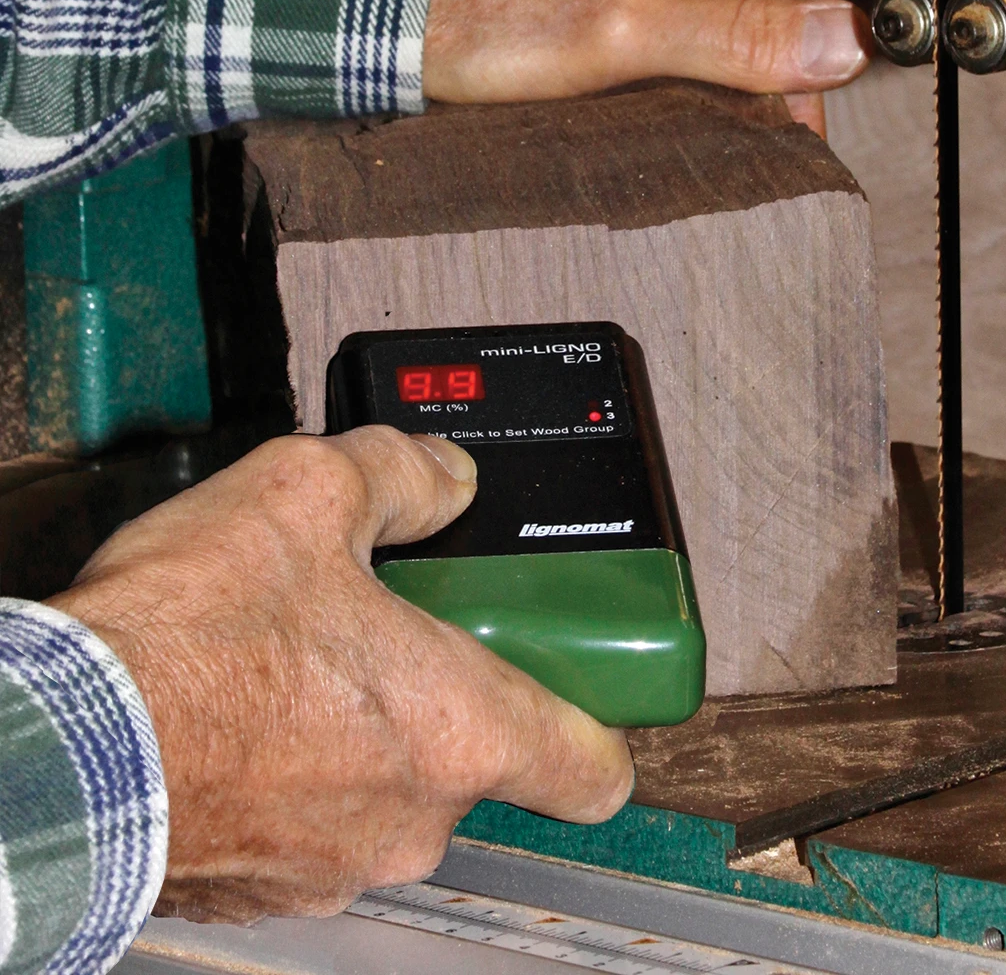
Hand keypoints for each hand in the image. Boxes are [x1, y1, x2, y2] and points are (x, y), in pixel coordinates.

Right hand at [48, 429, 631, 923]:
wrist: (53, 750)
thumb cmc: (185, 641)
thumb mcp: (309, 493)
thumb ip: (404, 475)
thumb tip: (444, 478)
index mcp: (457, 729)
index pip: (593, 769)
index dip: (597, 724)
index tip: (578, 685)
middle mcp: (412, 816)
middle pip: (477, 756)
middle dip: (444, 693)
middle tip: (397, 628)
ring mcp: (337, 864)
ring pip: (390, 788)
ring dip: (364, 729)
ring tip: (301, 660)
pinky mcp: (266, 885)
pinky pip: (315, 819)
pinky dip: (299, 771)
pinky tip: (249, 710)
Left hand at [422, 0, 871, 132]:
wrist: (383, 16)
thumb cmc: (487, 18)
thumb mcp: (623, 32)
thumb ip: (731, 36)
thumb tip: (842, 38)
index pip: (781, 13)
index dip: (798, 88)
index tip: (796, 153)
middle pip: (742, 23)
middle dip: (759, 90)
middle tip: (756, 162)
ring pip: (696, 33)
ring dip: (712, 89)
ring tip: (710, 151)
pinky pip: (649, 39)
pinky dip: (664, 81)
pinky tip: (650, 117)